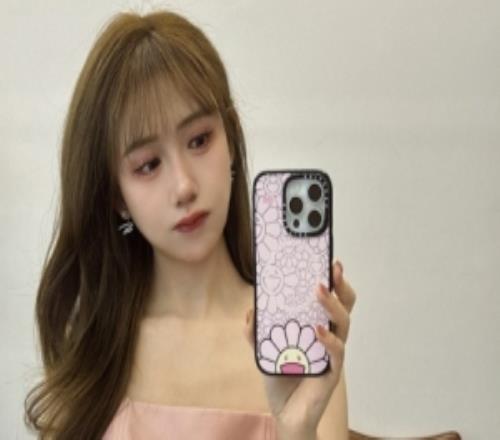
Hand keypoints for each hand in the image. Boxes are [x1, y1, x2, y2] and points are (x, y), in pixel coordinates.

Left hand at [243, 260, 355, 437]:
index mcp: (317, 327)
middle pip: (345, 306)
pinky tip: (318, 330)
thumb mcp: (264, 351)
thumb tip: (250, 310)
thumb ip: (256, 332)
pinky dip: (329, 339)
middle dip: (342, 286)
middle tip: (333, 268)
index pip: (330, 300)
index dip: (333, 281)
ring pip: (343, 324)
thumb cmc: (281, 377)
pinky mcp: (332, 371)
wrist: (286, 413)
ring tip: (319, 290)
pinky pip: (337, 352)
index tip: (329, 261)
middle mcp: (329, 336)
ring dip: (333, 305)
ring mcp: (332, 353)